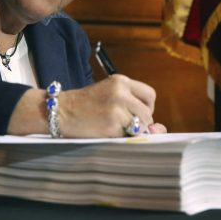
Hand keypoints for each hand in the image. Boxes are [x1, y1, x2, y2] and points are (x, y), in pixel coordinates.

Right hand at [7, 75, 166, 136]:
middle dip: (139, 123)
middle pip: (148, 113)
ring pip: (141, 126)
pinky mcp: (112, 124)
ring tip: (113, 127)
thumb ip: (134, 108)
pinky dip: (121, 138)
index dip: (147, 107)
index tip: (137, 113)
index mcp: (120, 81)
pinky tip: (106, 132)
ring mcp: (117, 108)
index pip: (150, 95)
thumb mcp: (110, 98)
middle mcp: (121, 92)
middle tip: (122, 124)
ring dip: (132, 131)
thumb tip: (161, 129)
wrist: (59, 111)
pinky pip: (129, 136)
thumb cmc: (85, 106)